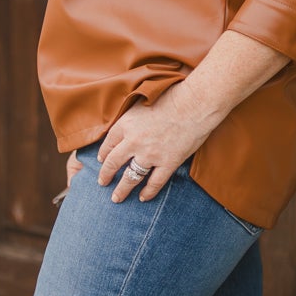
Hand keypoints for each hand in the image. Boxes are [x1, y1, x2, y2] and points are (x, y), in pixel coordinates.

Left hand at [96, 91, 211, 203]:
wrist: (194, 105)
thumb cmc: (171, 97)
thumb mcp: (142, 101)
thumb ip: (132, 115)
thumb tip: (127, 123)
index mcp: (126, 124)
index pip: (108, 143)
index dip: (103, 154)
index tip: (101, 160)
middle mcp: (133, 142)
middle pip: (113, 163)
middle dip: (105, 175)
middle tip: (102, 183)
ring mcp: (150, 155)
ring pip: (131, 177)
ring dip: (122, 189)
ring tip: (116, 198)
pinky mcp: (168, 163)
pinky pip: (154, 183)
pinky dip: (148, 192)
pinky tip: (143, 197)